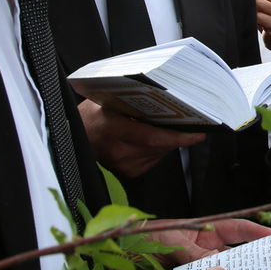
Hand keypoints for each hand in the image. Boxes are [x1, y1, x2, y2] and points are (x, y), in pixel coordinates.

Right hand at [79, 100, 203, 178]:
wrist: (72, 137)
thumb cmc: (90, 115)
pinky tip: (151, 138)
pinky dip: (158, 148)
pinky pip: (154, 159)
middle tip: (189, 121)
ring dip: (167, 140)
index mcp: (112, 128)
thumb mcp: (106, 101)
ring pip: (160, 152)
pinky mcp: (128, 172)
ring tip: (165, 126)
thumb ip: (131, 101)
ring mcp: (123, 164)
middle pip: (160, 145)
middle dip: (177, 134)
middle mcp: (118, 151)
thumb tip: (163, 97)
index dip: (178, 137)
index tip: (198, 133)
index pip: (153, 137)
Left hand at [149, 219, 270, 267]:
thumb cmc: (143, 236)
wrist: (116, 251)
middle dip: (252, 263)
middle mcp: (204, 253)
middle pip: (234, 257)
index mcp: (205, 234)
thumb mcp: (173, 239)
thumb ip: (195, 252)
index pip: (236, 231)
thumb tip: (218, 267)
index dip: (256, 232)